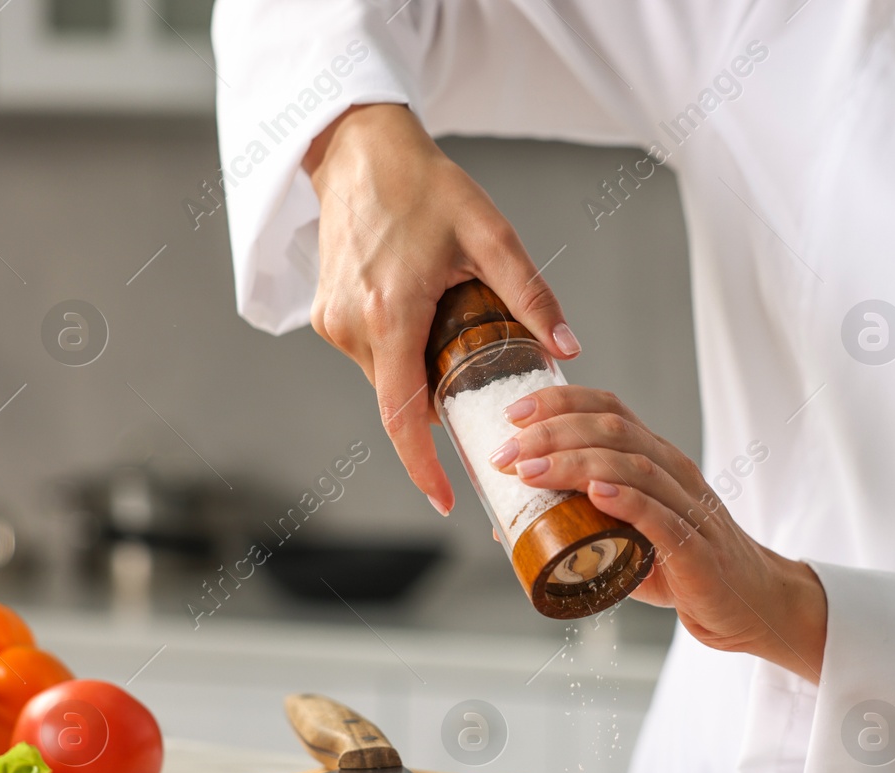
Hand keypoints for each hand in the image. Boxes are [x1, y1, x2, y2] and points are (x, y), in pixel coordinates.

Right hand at [303, 103, 578, 513]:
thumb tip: (567, 349)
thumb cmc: (423, 187)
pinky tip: (426, 315)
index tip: (445, 501)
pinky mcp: (327, 315)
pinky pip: (373, 355)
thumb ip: (530, 295)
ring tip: (455, 331)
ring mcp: (333, 323)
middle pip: (402, 400)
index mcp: (391, 314)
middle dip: (441, 410)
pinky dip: (403, 352)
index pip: (404, 417)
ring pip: (388, 377)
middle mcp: (352, 327)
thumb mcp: (490, 234)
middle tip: (483, 405)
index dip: (423, 467)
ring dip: (423, 373)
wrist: (358, 150)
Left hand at [492, 386, 826, 680]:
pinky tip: (595, 494)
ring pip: (632, 466)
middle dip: (553, 432)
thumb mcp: (629, 537)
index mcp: (658, 461)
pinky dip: (626, 500)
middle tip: (506, 451)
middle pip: (613, 430)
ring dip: (575, 463)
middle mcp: (676, 473)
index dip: (561, 402)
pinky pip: (662, 516)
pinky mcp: (697, 549)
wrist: (751, 605)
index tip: (514, 413)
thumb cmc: (686, 569)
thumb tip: (510, 522)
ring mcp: (690, 508)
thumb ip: (579, 523)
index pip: (610, 409)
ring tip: (530, 471)